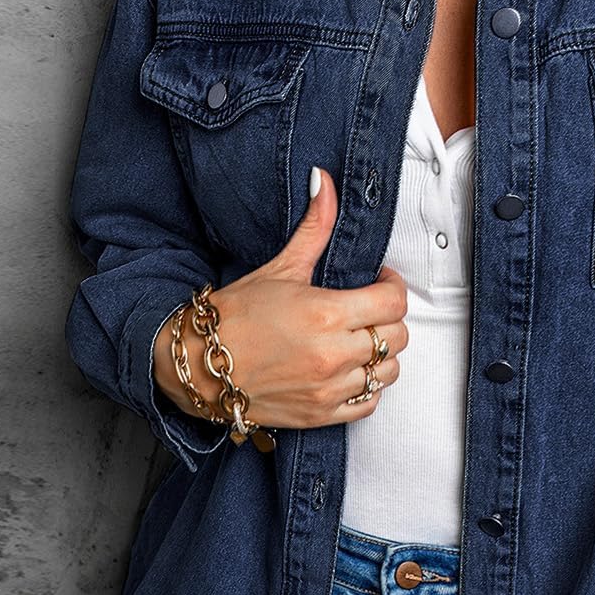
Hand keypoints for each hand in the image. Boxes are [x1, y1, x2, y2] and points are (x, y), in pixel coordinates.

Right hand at [154, 166, 408, 427]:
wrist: (197, 367)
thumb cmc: (234, 316)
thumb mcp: (279, 268)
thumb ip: (313, 227)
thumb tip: (324, 181)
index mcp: (326, 314)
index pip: (394, 302)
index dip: (393, 286)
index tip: (380, 281)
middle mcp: (332, 354)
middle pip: (397, 336)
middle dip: (388, 318)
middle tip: (368, 309)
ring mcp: (329, 388)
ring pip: (388, 371)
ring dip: (381, 354)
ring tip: (359, 340)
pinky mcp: (321, 414)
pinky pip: (370, 403)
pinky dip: (368, 387)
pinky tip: (350, 370)